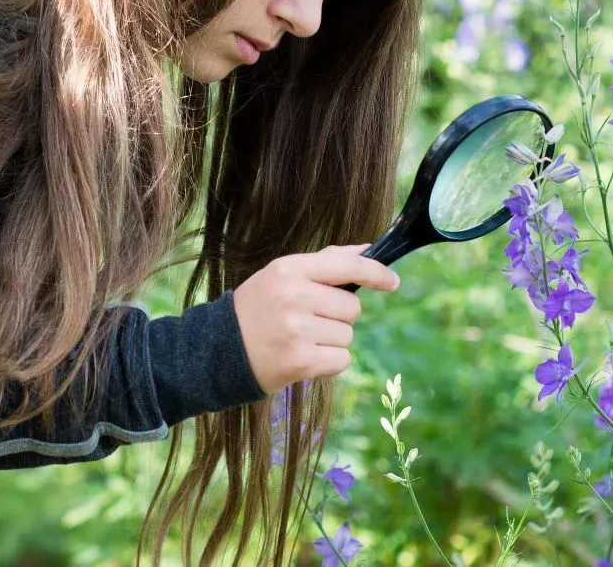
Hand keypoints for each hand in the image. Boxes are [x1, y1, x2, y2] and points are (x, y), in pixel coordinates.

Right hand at [231, 244, 399, 393]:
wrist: (219, 350)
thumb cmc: (260, 307)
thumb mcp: (283, 275)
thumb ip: (327, 261)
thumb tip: (368, 250)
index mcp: (289, 269)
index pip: (346, 266)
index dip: (376, 273)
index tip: (392, 281)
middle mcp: (293, 297)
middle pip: (352, 307)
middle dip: (338, 315)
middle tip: (307, 319)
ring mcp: (296, 330)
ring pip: (347, 335)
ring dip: (331, 340)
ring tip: (300, 339)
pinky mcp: (300, 361)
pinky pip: (342, 360)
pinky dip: (329, 362)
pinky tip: (303, 357)